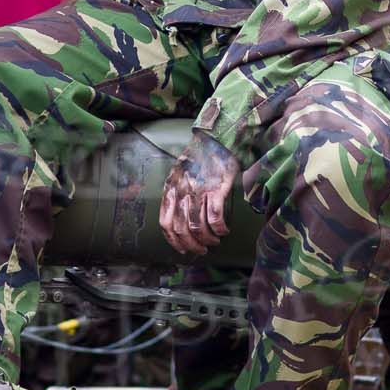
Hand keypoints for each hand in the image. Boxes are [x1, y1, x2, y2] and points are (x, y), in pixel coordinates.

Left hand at [159, 134, 237, 255]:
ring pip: (198, 227)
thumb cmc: (199, 157)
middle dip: (192, 245)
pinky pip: (215, 218)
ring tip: (214, 241)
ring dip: (207, 239)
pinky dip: (219, 229)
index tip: (182, 249)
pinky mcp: (215, 190)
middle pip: (181, 229)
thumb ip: (175, 192)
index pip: (165, 223)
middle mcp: (182, 192)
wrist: (215, 139)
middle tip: (201, 249)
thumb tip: (177, 215)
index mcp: (171, 189)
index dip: (173, 240)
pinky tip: (224, 230)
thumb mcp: (178, 173)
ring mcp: (198, 191)